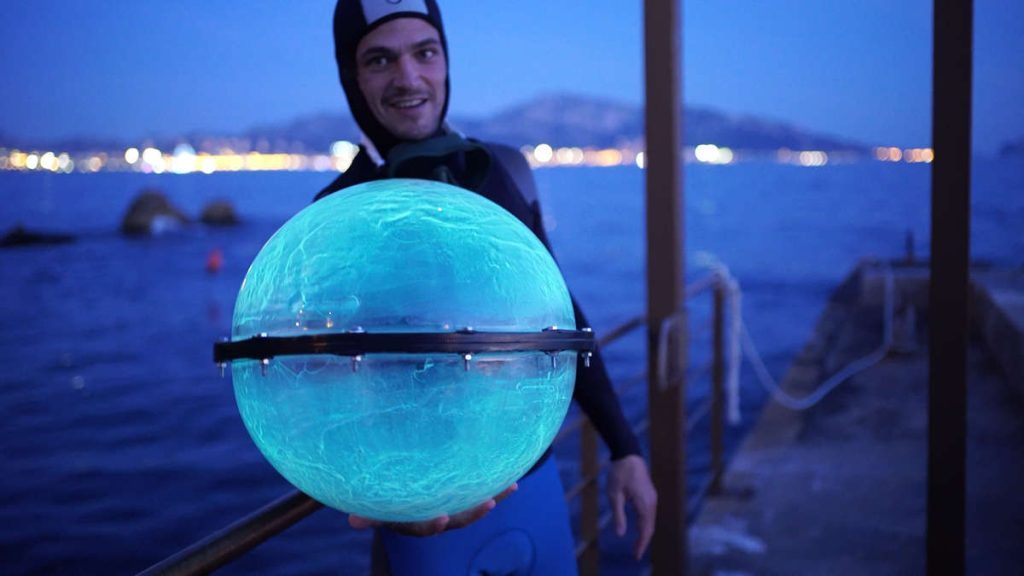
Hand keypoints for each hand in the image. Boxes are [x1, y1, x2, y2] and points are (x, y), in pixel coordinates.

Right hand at [347, 483, 517, 536]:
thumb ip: (366, 513)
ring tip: (505, 490)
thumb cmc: (377, 493)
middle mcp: (429, 516)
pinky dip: (496, 490)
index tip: (441, 518)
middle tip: (486, 503)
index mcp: (409, 519)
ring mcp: (446, 506)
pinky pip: (479, 493)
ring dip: (488, 500)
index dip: (430, 524)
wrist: (392, 484)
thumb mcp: (371, 503)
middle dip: (470, 513)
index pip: (420, 526)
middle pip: (453, 519)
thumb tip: (353, 522)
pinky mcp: (457, 495)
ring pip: (469, 508)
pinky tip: (514, 484)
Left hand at [607, 454, 656, 558]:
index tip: (636, 555)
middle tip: (635, 553)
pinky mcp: (650, 494)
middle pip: (650, 527)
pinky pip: (649, 513)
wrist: (628, 453)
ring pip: (650, 520)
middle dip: (643, 541)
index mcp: (644, 504)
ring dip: (645, 533)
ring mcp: (652, 497)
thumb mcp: (614, 495)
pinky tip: (639, 527)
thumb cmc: (619, 473)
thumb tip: (620, 534)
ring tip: (637, 544)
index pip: (645, 529)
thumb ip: (618, 515)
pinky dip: (645, 523)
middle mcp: (652, 502)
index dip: (641, 544)